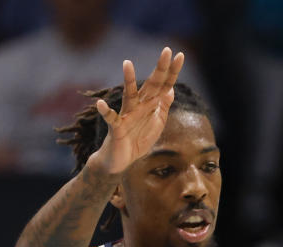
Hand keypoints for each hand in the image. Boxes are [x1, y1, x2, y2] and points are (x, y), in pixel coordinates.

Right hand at [87, 50, 184, 179]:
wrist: (121, 160)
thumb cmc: (138, 140)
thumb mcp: (155, 123)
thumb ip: (163, 106)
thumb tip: (171, 87)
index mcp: (150, 105)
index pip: (163, 85)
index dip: (172, 72)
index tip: (181, 55)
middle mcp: (138, 106)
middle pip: (151, 85)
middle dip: (159, 69)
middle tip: (166, 50)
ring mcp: (127, 115)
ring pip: (129, 96)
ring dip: (128, 80)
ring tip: (127, 63)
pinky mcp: (117, 128)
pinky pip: (111, 119)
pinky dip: (105, 112)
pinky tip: (100, 104)